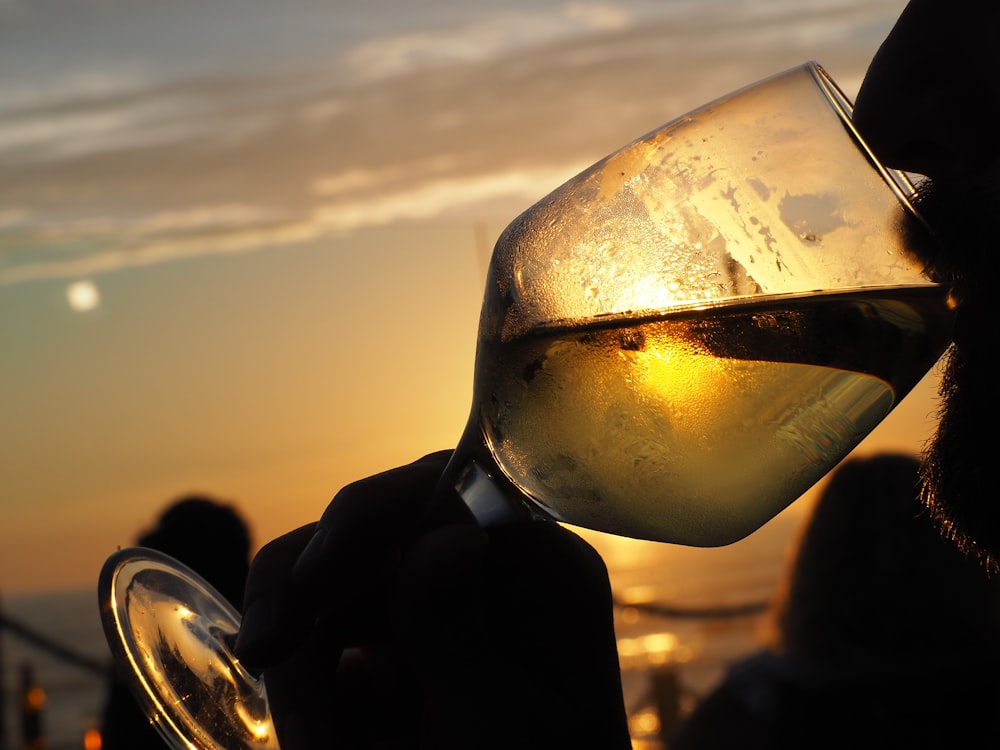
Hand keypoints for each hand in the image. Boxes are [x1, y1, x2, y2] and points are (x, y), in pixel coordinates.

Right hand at [234, 451, 630, 749]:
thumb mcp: (496, 731)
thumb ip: (457, 633)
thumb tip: (444, 537)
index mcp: (541, 572)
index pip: (450, 491)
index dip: (372, 514)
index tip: (313, 575)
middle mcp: (488, 574)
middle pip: (374, 533)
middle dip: (309, 593)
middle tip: (262, 652)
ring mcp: (435, 612)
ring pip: (331, 590)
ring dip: (300, 667)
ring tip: (313, 747)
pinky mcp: (392, 655)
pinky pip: (322, 643)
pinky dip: (307, 695)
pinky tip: (325, 744)